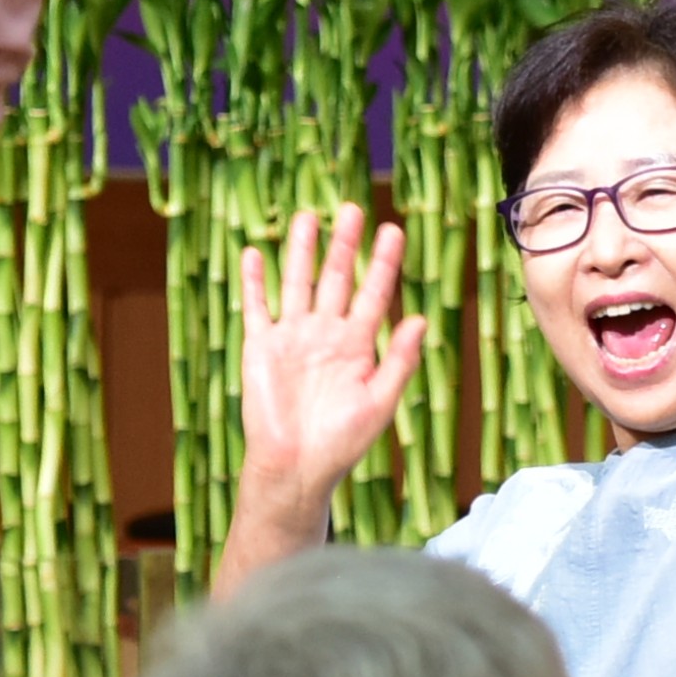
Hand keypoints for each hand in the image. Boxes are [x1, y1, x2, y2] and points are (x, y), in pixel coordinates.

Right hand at [239, 206, 428, 498]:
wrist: (295, 468)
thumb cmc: (341, 443)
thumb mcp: (380, 402)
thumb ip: (399, 360)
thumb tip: (420, 319)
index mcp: (357, 346)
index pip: (374, 294)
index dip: (383, 263)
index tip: (393, 230)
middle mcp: (325, 334)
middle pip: (336, 278)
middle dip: (344, 245)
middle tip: (353, 209)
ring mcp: (292, 338)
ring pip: (297, 282)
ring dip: (301, 251)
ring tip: (307, 216)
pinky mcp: (261, 348)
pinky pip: (257, 307)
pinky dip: (255, 281)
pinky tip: (254, 253)